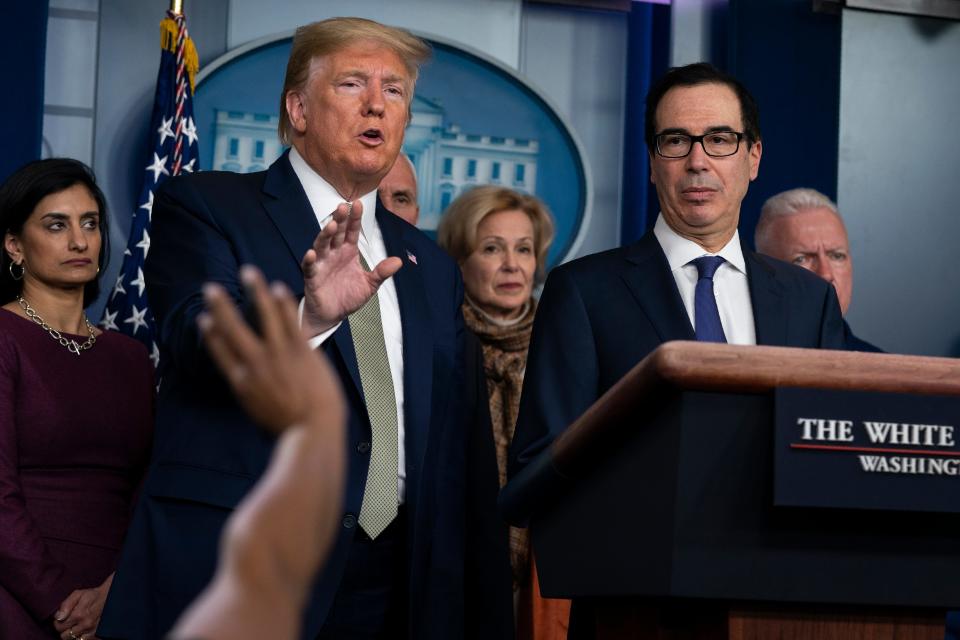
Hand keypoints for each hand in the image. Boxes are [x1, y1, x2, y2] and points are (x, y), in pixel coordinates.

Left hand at [53, 573, 111, 639]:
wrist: (111, 596)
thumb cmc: (93, 595)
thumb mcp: (78, 594)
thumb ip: (66, 605)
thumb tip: (58, 617)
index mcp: (78, 614)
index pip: (59, 627)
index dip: (58, 622)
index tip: (61, 618)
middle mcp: (85, 625)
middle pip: (64, 636)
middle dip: (64, 629)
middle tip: (68, 622)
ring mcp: (91, 631)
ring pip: (73, 639)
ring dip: (72, 634)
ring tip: (76, 626)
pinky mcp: (97, 634)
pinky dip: (81, 636)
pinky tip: (82, 629)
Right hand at [199, 266, 345, 431]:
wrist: (312, 430)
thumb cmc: (289, 428)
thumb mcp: (258, 413)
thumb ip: (251, 393)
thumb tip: (249, 384)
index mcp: (241, 383)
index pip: (219, 351)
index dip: (210, 333)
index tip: (204, 319)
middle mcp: (255, 364)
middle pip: (232, 327)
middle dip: (220, 305)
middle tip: (210, 287)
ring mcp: (278, 355)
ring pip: (263, 314)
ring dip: (254, 290)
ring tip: (248, 272)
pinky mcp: (300, 350)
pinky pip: (289, 319)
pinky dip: (282, 302)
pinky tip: (277, 288)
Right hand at [300, 201, 401, 335]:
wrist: (332, 314)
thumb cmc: (348, 296)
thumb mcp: (370, 284)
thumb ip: (382, 272)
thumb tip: (398, 261)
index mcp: (348, 252)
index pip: (351, 231)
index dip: (354, 218)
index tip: (358, 204)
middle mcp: (334, 254)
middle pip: (336, 233)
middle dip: (339, 220)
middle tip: (343, 206)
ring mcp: (322, 264)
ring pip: (322, 245)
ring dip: (325, 235)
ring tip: (330, 225)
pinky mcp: (312, 277)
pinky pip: (309, 267)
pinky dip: (309, 260)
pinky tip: (311, 253)